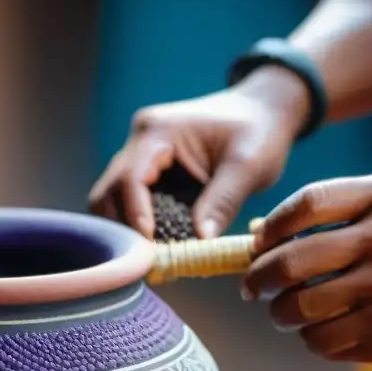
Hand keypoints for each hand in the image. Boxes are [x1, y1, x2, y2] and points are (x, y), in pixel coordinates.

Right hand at [89, 67, 309, 238]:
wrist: (262, 111)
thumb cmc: (258, 131)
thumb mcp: (249, 165)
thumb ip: (223, 201)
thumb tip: (200, 240)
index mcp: (159, 132)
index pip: (129, 177)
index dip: (135, 214)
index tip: (150, 246)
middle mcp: (140, 142)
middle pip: (109, 192)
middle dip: (124, 227)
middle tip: (149, 259)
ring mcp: (141, 158)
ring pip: (112, 201)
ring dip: (129, 229)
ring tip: (155, 256)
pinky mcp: (149, 174)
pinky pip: (131, 205)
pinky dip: (141, 227)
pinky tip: (161, 246)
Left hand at [242, 173, 371, 363]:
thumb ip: (333, 207)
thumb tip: (257, 234)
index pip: (304, 206)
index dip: (269, 229)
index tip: (257, 247)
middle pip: (289, 264)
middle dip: (258, 281)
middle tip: (254, 290)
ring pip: (300, 311)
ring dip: (282, 316)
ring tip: (287, 314)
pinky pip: (324, 344)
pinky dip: (313, 340)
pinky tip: (323, 331)